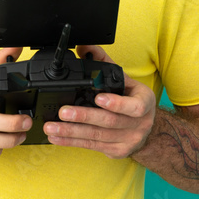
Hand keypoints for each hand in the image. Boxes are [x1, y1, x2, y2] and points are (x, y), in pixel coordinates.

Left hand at [43, 45, 156, 159]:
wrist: (147, 129)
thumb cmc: (132, 100)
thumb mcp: (125, 80)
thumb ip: (104, 63)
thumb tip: (84, 47)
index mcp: (144, 102)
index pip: (134, 106)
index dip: (116, 103)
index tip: (99, 98)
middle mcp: (139, 124)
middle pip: (109, 122)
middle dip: (84, 117)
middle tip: (63, 112)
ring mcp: (128, 140)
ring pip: (97, 136)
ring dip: (71, 132)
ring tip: (52, 127)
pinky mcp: (116, 151)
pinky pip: (92, 146)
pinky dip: (72, 142)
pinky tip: (57, 138)